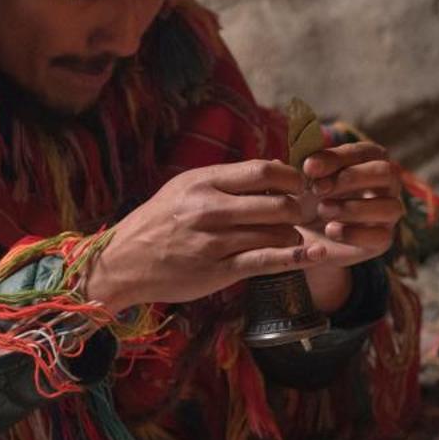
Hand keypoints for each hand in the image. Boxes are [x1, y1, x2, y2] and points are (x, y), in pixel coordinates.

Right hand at [82, 160, 330, 311]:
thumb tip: (275, 168)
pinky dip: (297, 258)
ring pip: (277, 233)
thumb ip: (227, 180)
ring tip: (293, 237)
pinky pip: (267, 262)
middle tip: (306, 214)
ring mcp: (215, 241)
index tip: (302, 185)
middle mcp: (210, 209)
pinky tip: (315, 253)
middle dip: (301, 209)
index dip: (292, 177)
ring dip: (294, 236)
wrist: (123, 262)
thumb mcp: (186, 188)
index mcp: (203, 182)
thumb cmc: (159, 222)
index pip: (263, 171)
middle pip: (278, 203)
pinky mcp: (218, 271)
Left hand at [300, 141, 404, 265]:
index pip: (363, 151)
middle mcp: (387, 185)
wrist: (310, 242)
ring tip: (322, 211)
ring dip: (351, 207)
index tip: (308, 168)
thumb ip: (293, 174)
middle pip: (386, 172)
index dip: (336, 158)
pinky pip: (380, 236)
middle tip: (318, 189)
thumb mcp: (301, 186)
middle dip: (351, 178)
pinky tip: (331, 231)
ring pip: (388, 206)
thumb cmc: (310, 203)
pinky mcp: (384, 239)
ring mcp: (389, 213)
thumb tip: (277, 164)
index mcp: (370, 161)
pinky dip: (353, 233)